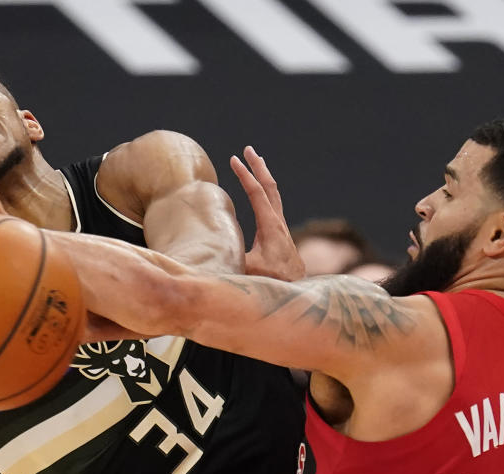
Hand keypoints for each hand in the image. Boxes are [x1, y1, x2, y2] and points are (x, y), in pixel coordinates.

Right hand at [231, 146, 304, 281]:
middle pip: (271, 188)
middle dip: (259, 167)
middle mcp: (279, 224)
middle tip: (248, 149)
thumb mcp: (248, 272)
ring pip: (275, 197)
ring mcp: (282, 230)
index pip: (257, 194)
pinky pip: (274, 208)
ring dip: (265, 178)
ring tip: (257, 163)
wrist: (296, 294)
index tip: (233, 160)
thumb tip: (207, 255)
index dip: (245, 176)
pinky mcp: (282, 237)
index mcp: (271, 227)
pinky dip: (266, 194)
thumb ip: (231, 260)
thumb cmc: (271, 283)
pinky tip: (261, 194)